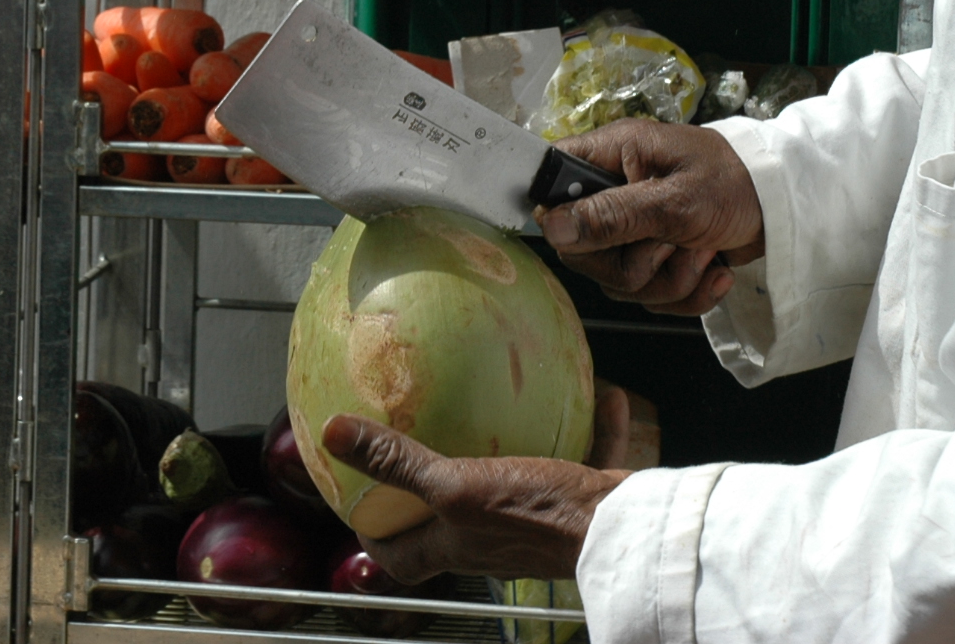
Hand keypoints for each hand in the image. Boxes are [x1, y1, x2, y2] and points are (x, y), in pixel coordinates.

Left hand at [319, 385, 633, 583]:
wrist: (620, 531)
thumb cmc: (536, 516)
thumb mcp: (456, 486)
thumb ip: (400, 463)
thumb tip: (334, 432)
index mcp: (459, 544)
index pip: (404, 558)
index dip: (377, 540)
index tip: (360, 510)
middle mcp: (496, 540)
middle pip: (456, 524)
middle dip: (439, 491)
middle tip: (427, 450)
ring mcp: (541, 523)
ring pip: (519, 488)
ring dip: (514, 453)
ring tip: (508, 413)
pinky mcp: (584, 505)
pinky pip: (585, 460)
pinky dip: (595, 429)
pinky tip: (603, 396)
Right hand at [537, 119, 763, 316]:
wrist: (787, 209)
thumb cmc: (737, 183)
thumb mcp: (677, 200)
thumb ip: (613, 215)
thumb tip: (552, 227)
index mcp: (611, 157)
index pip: (549, 183)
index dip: (560, 217)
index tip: (594, 237)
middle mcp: (614, 192)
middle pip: (584, 253)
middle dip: (636, 264)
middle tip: (675, 241)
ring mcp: (635, 231)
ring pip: (620, 283)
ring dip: (671, 279)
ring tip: (703, 250)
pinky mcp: (657, 261)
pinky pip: (651, 298)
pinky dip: (688, 292)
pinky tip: (714, 268)